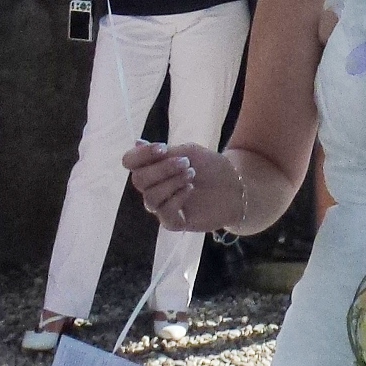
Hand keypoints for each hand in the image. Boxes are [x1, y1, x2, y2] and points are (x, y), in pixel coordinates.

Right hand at [124, 141, 240, 232]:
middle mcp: (153, 188)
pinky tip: (191, 189)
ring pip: (150, 197)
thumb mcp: (189, 153)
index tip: (162, 148)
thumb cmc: (211, 167)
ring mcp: (162, 206)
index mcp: (153, 168)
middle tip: (187, 163)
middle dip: (163, 169)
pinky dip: (177, 198)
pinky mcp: (174, 222)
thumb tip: (137, 142)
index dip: (141, 155)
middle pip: (139, 180)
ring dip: (172, 182)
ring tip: (192, 175)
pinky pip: (164, 213)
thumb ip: (163, 152)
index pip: (130, 162)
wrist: (235, 185)